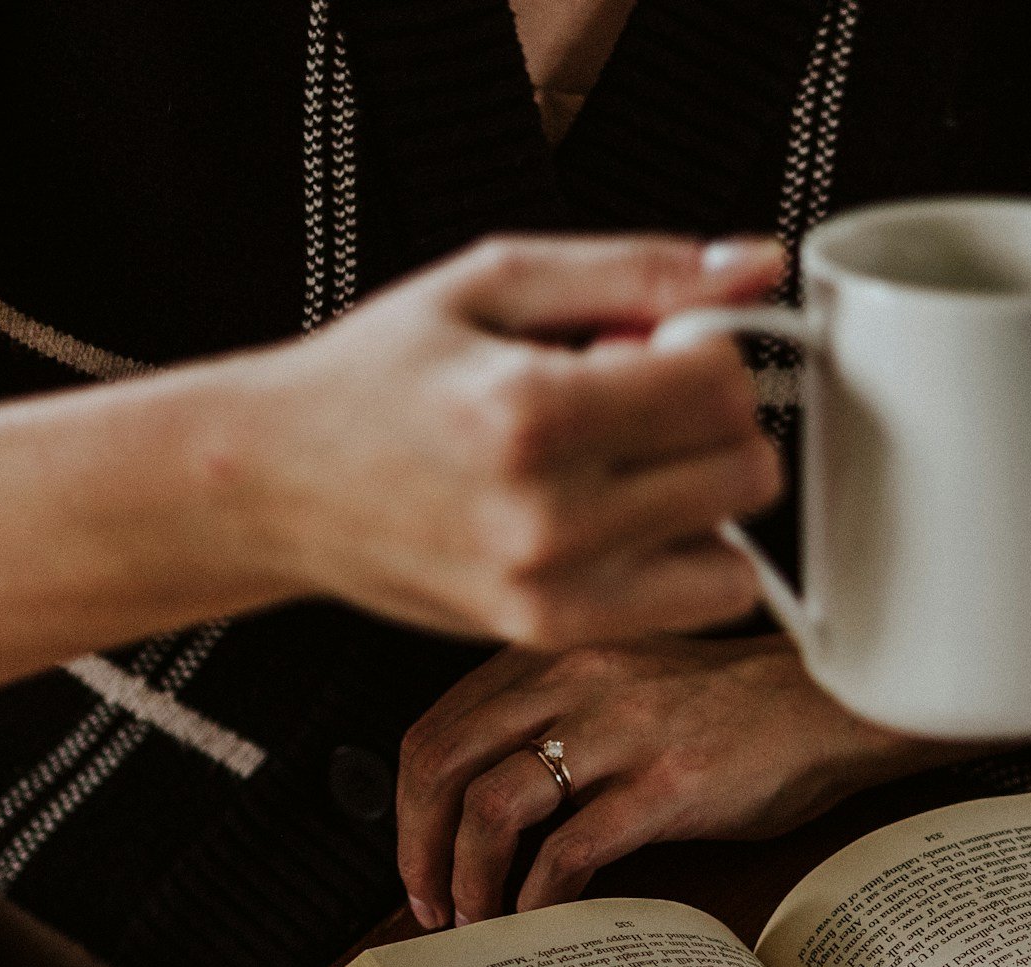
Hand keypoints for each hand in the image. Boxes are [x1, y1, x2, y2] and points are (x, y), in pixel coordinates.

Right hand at [201, 233, 787, 647]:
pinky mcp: (552, 632)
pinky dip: (685, 558)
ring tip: (622, 463)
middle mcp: (545, 514)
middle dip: (714, 425)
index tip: (660, 344)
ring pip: (736, 547)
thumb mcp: (498, 282)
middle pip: (744, 469)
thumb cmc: (376, 377)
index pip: (722, 386)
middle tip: (640, 403)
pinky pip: (698, 603)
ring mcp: (551, 588)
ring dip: (703, 498)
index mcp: (530, 410)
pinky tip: (619, 516)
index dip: (710, 351)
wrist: (274, 483)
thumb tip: (757, 268)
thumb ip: (639, 271)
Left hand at [396, 637, 990, 926]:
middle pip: (442, 764)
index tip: (416, 854)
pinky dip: (538, 894)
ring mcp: (619, 733)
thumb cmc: (735, 708)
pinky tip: (542, 915)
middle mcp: (575, 681)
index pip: (437, 727)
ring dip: (468, 877)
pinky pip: (570, 849)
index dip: (407, 804)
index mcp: (557, 656)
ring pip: (492, 807)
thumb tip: (484, 796)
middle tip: (426, 900)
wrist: (832, 707)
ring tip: (477, 917)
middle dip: (416, 847)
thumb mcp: (624, 686)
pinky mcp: (665, 785)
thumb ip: (553, 716)